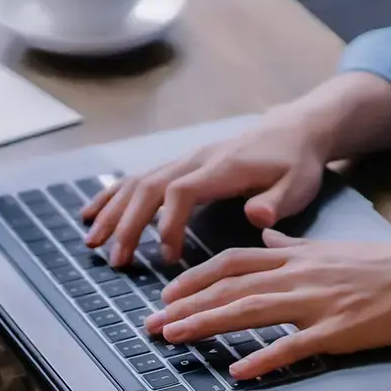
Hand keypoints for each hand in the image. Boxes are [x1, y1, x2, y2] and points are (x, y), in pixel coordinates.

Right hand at [82, 107, 328, 267]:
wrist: (294, 129)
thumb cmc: (296, 162)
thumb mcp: (298, 184)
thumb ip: (277, 203)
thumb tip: (256, 217)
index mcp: (221, 168)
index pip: (180, 191)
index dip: (167, 223)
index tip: (166, 256)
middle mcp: (196, 161)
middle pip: (149, 187)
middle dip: (127, 224)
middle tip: (116, 260)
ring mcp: (185, 161)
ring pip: (138, 182)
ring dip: (113, 212)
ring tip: (92, 242)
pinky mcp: (182, 165)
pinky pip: (140, 179)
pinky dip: (113, 197)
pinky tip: (93, 215)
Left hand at [145, 231, 390, 379]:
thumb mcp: (335, 248)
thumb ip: (295, 244)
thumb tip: (267, 236)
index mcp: (299, 255)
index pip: (233, 262)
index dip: (195, 277)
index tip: (168, 292)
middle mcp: (301, 274)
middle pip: (231, 287)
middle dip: (185, 304)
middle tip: (152, 324)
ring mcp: (319, 302)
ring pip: (251, 310)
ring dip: (207, 324)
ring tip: (175, 338)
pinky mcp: (340, 331)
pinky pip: (295, 347)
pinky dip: (264, 359)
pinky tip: (239, 372)